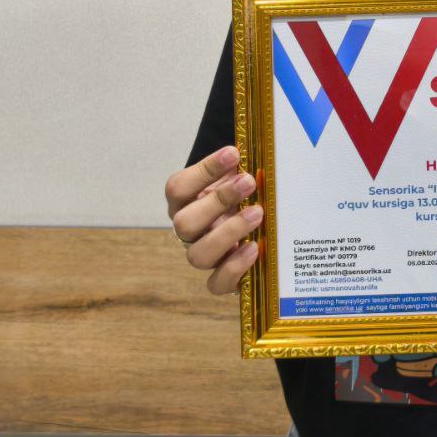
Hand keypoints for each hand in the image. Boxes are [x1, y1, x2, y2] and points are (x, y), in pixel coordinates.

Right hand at [165, 144, 260, 294]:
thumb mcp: (237, 179)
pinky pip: (216, 283)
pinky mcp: (219, 278)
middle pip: (184, 223)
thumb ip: (239, 169)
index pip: (178, 187)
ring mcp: (202, 255)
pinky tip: (254, 248)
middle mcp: (188, 231)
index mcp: (185, 203)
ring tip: (257, 214)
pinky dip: (234, 268)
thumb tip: (258, 154)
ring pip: (198, 255)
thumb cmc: (240, 196)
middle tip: (249, 182)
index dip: (204, 171)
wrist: (250, 223)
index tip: (234, 153)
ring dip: (229, 232)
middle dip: (218, 200)